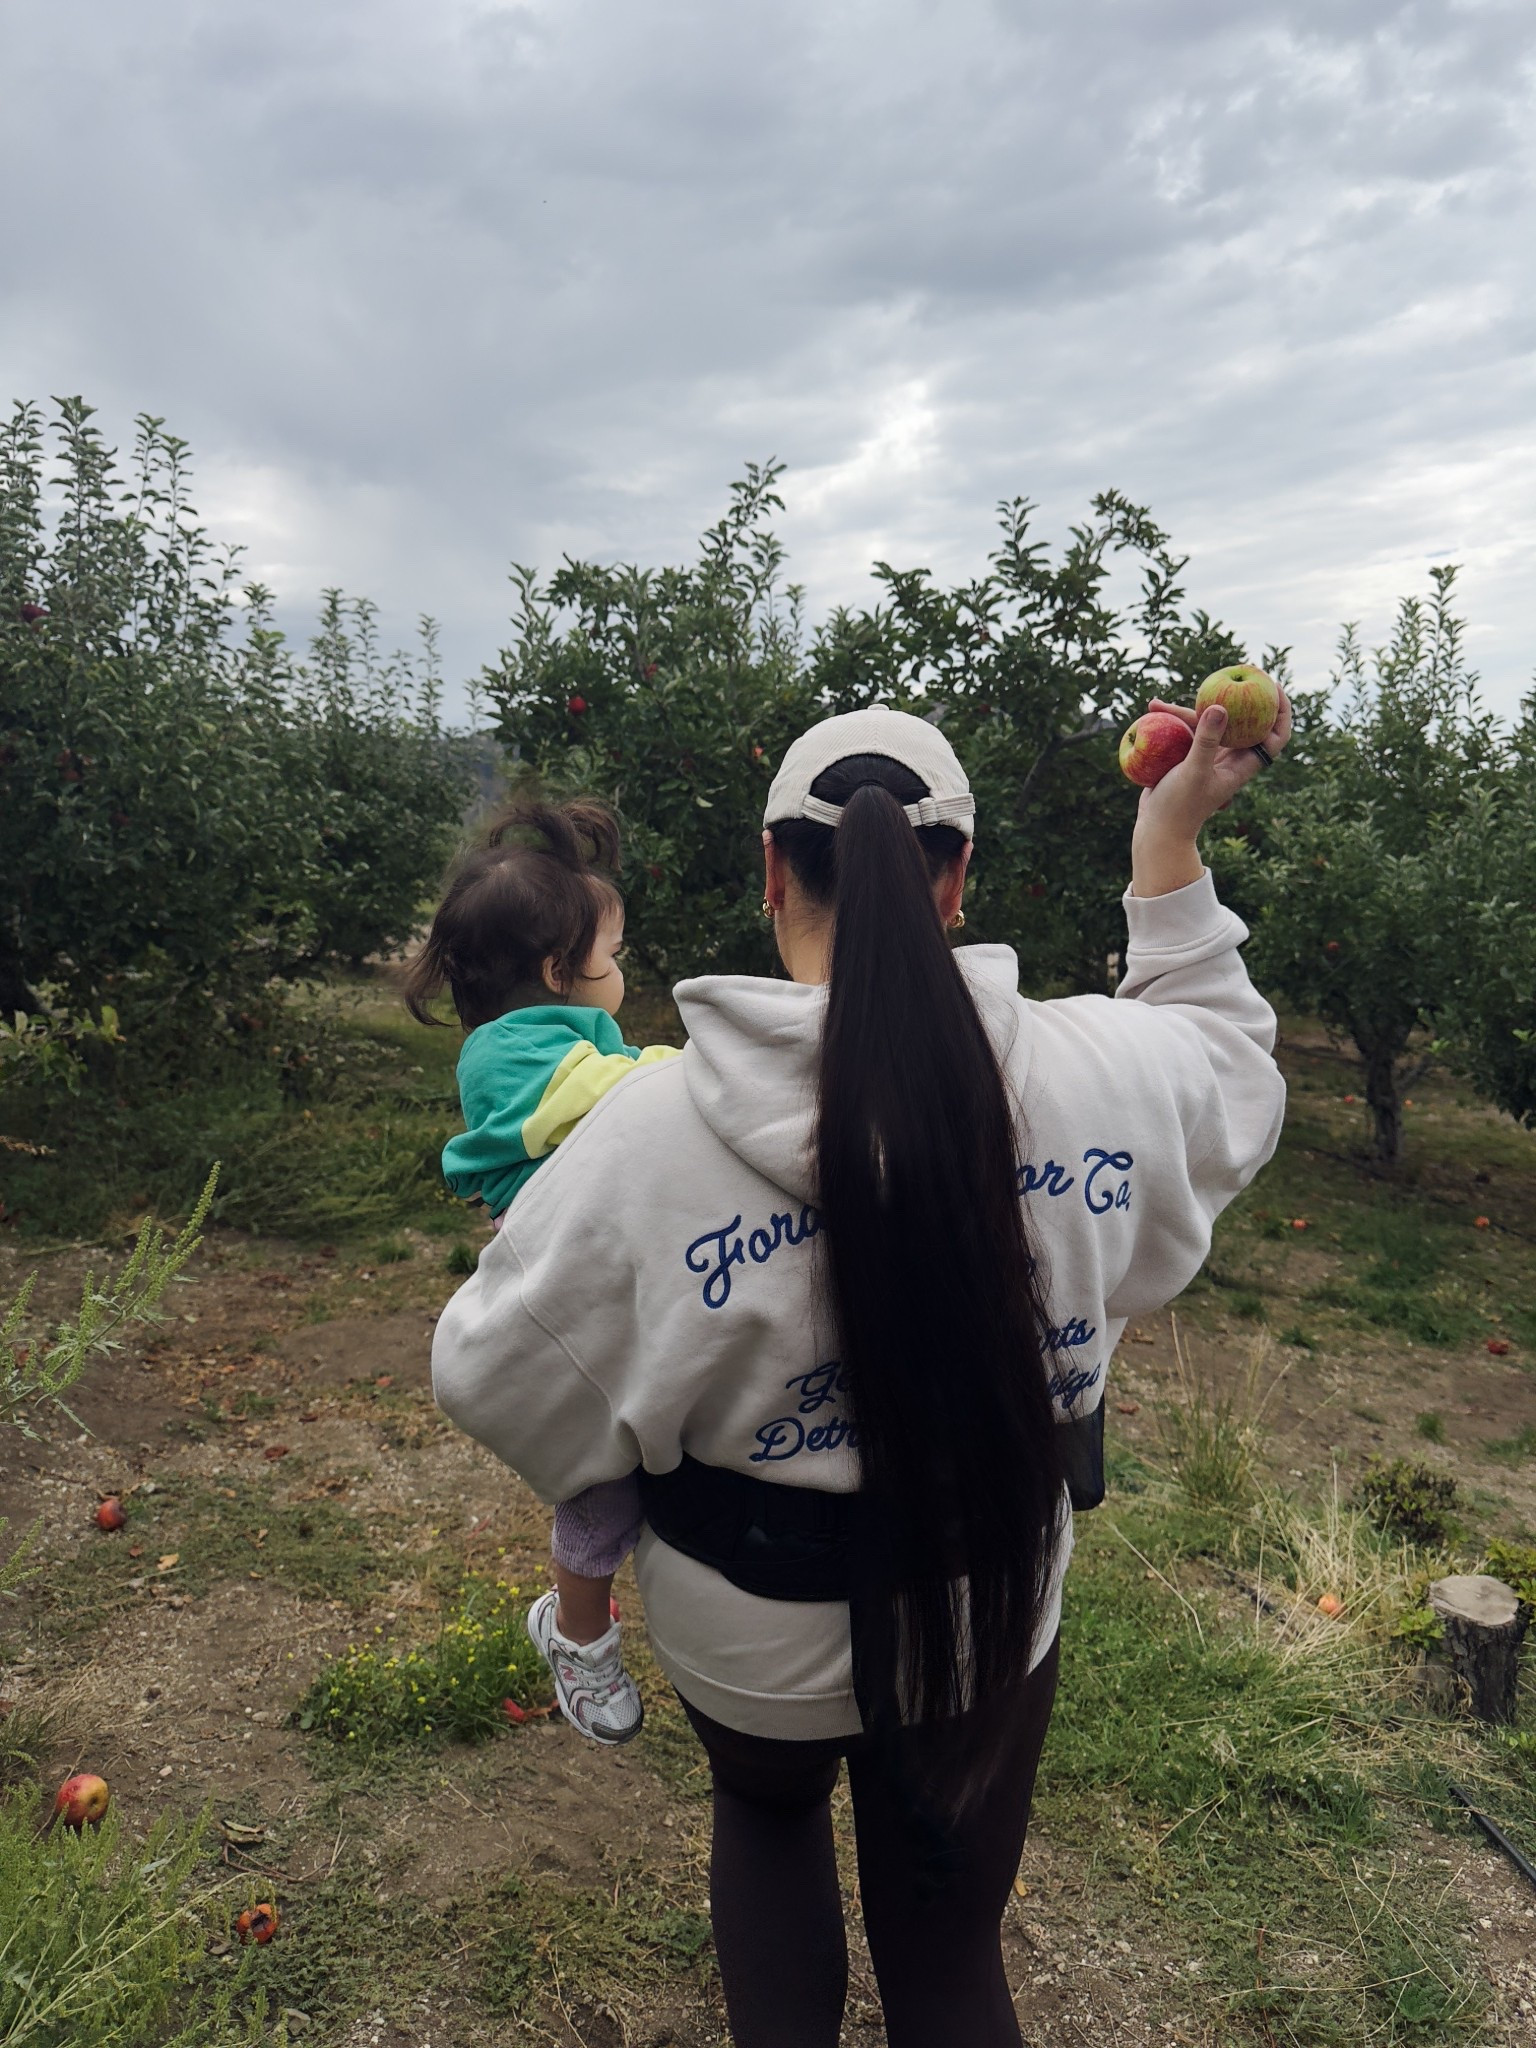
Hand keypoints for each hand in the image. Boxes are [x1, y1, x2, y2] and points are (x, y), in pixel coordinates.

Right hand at [1130, 686, 1291, 896]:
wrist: (1157, 830)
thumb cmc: (1180, 807)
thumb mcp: (1194, 771)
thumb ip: (1207, 740)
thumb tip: (1220, 706)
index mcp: (1242, 765)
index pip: (1274, 736)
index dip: (1281, 711)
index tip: (1273, 686)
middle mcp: (1229, 759)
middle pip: (1241, 722)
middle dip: (1237, 696)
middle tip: (1232, 672)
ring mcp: (1208, 757)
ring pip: (1205, 725)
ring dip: (1184, 711)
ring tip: (1156, 702)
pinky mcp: (1187, 758)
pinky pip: (1185, 732)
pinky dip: (1171, 721)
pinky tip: (1153, 710)